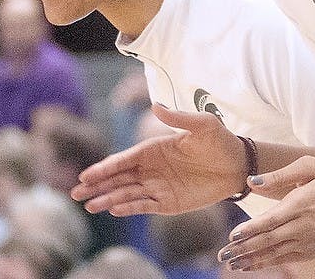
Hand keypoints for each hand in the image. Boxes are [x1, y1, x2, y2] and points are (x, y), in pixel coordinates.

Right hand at [70, 104, 246, 215]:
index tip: (87, 175)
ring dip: (109, 199)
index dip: (105, 167)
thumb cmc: (220, 141)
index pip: (124, 159)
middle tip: (76, 193)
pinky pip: (144, 205)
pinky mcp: (168, 202)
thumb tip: (155, 105)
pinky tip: (115, 210)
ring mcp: (158, 186)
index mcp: (154, 148)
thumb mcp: (202, 125)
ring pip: (127, 194)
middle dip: (97, 185)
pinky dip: (130, 208)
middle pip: (119, 178)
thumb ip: (178, 117)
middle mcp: (151, 168)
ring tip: (91, 206)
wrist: (238, 165)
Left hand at [217, 157, 314, 270]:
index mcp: (301, 203)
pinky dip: (268, 262)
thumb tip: (253, 182)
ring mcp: (308, 240)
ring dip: (252, 259)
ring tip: (232, 264)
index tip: (232, 236)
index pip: (269, 221)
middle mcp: (303, 225)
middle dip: (243, 249)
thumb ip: (281, 175)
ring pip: (274, 253)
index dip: (249, 230)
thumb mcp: (312, 166)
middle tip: (222, 255)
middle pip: (267, 240)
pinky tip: (253, 265)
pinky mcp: (313, 249)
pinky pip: (286, 258)